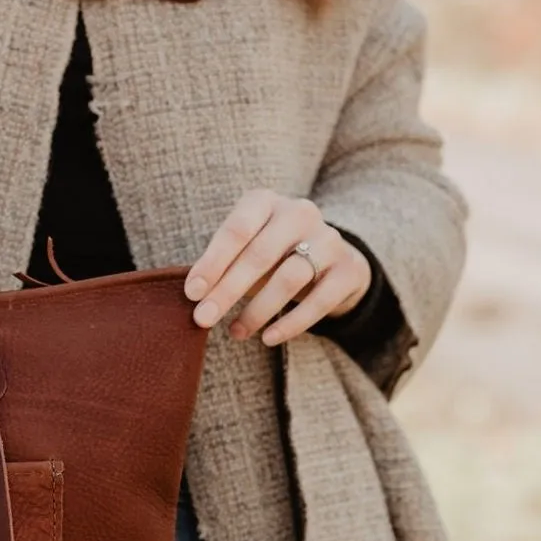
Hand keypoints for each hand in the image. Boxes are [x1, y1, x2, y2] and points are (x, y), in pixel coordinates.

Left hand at [183, 191, 370, 344]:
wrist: (332, 258)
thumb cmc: (273, 254)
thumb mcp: (246, 249)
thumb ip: (223, 267)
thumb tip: (194, 297)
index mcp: (266, 202)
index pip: (236, 230)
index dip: (212, 262)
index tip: (192, 293)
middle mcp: (299, 213)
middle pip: (260, 254)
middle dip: (227, 290)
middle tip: (203, 319)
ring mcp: (328, 239)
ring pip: (289, 278)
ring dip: (258, 310)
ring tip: (236, 332)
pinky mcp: (348, 269)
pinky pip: (319, 301)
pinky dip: (291, 323)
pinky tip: (268, 338)